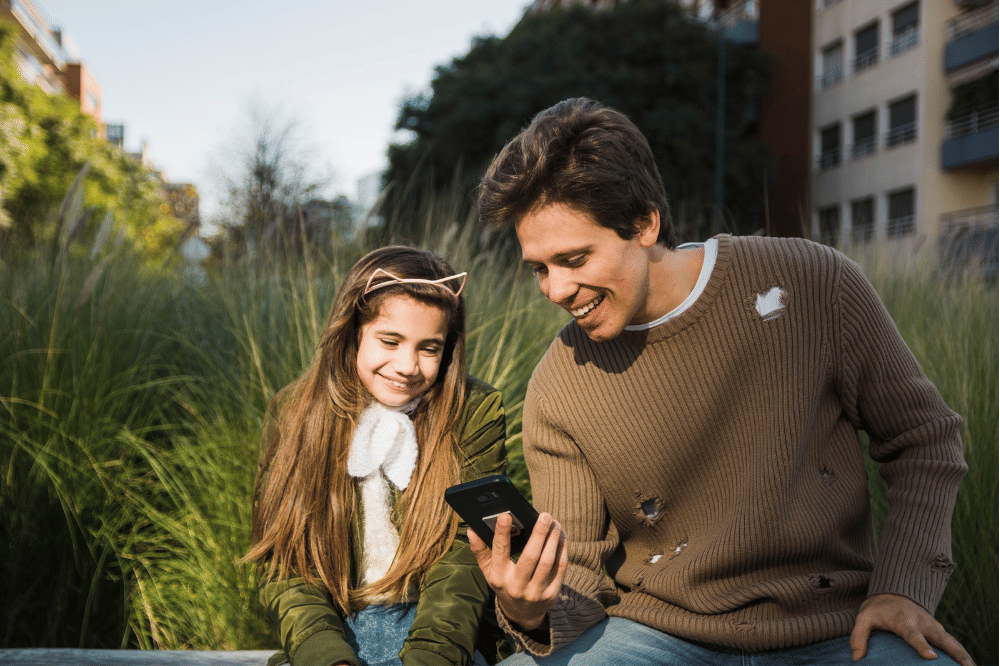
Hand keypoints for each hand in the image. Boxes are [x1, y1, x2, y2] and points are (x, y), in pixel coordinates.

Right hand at [468, 511, 567, 630]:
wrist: (522, 614)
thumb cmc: (504, 583)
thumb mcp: (488, 571)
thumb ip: (480, 550)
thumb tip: (472, 530)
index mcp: (498, 577)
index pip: (500, 552)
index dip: (502, 533)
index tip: (506, 515)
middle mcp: (516, 586)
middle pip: (530, 557)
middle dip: (539, 534)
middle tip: (545, 515)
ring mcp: (535, 592)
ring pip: (547, 561)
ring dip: (553, 539)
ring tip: (555, 523)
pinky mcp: (551, 594)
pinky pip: (560, 568)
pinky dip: (562, 550)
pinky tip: (562, 536)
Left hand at [849, 593, 973, 664]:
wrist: (893, 592)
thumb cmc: (878, 609)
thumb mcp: (863, 618)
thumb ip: (858, 636)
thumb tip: (856, 659)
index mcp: (904, 621)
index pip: (913, 635)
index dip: (921, 645)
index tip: (931, 656)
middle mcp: (923, 623)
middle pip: (943, 639)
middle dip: (956, 653)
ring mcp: (933, 627)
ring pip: (952, 642)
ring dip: (964, 656)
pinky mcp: (939, 631)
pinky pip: (952, 644)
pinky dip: (961, 654)